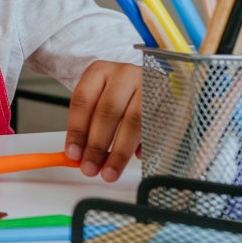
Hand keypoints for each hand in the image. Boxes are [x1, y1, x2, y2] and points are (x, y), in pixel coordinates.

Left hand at [64, 60, 142, 181]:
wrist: (149, 79)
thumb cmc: (118, 93)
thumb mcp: (97, 100)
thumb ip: (87, 125)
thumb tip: (78, 156)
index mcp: (100, 71)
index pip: (83, 100)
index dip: (77, 130)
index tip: (73, 154)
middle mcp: (124, 74)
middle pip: (107, 111)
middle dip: (97, 145)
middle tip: (90, 168)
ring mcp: (148, 85)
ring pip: (133, 122)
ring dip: (119, 152)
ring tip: (109, 172)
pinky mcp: (168, 99)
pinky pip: (154, 127)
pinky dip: (144, 146)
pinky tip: (136, 157)